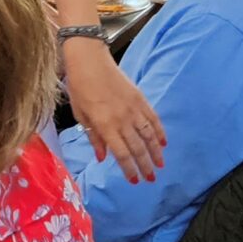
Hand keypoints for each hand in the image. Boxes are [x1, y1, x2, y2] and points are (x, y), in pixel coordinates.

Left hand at [64, 42, 165, 182]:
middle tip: (151, 179)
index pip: (121, 154)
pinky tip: (163, 143)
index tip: (135, 180)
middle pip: (138, 148)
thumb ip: (94, 136)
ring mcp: (134, 109)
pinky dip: (159, 132)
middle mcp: (122, 119)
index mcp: (105, 125)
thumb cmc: (79, 87)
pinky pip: (154, 119)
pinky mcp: (141, 99)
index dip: (129, 169)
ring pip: (149, 136)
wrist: (90, 61)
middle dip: (145, 166)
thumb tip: (102, 158)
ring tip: (161, 165)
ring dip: (156, 153)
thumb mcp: (81, 114)